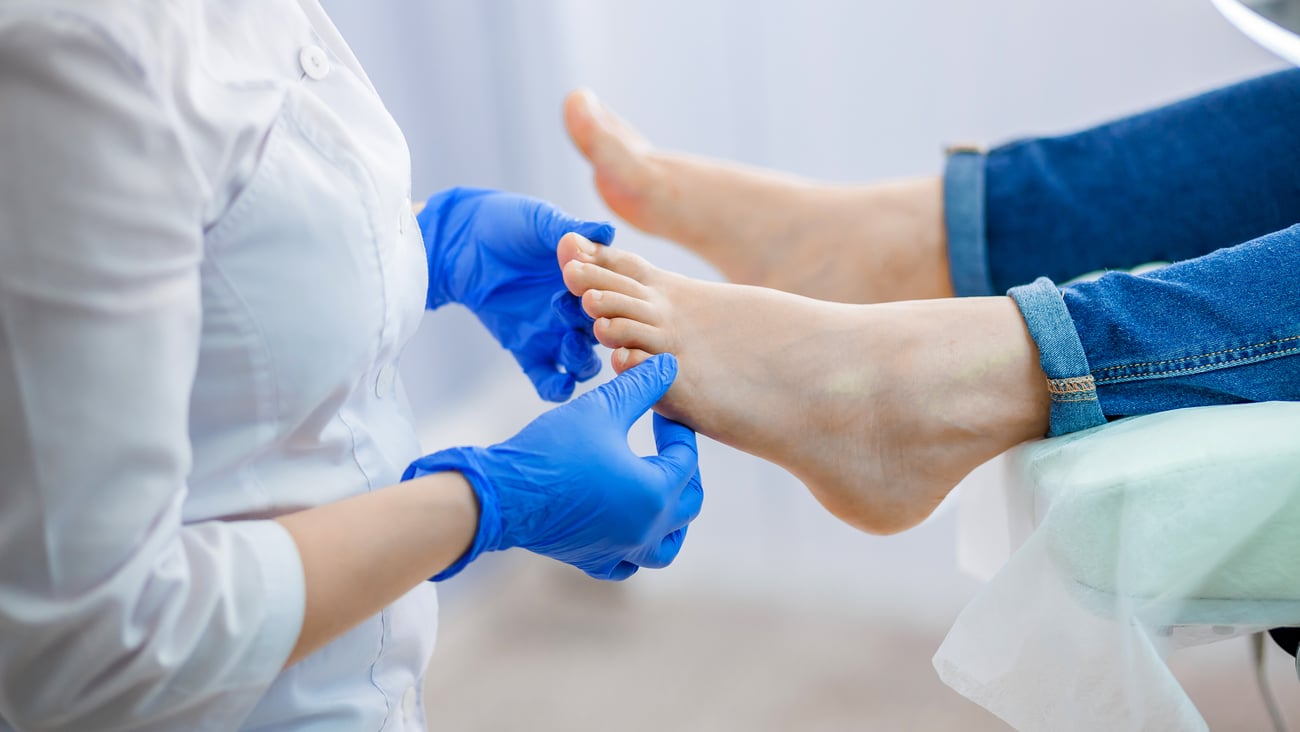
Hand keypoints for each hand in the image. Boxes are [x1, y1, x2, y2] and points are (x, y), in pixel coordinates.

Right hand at [404, 354, 702, 580]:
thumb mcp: (601, 408)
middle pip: (688, 504)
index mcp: (654, 493)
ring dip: (672, 517)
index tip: (661, 413)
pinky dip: (637, 545)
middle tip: (665, 446)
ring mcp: (620, 551)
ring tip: (659, 490)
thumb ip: (641, 386)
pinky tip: (627, 523)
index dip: (677, 431)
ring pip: (666, 544)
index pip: (686, 460)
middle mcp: (645, 530)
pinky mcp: (594, 560)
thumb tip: (669, 364)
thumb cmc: (551, 450)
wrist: (500, 494)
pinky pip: (629, 562)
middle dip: (683, 470)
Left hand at [419, 187, 614, 401]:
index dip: (612, 300)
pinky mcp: (526, 348)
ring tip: (570, 346)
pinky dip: (557, 387)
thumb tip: (607, 230)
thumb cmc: (503, 223)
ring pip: (581, 360)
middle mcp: (574, 309)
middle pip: (603, 332)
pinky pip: (547, 377)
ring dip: (583, 361)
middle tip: (588, 322)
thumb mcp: (539, 223)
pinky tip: (561, 384)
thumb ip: (571, 229)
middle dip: (602, 332)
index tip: (599, 294)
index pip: (612, 297)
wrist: (460, 241)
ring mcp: (552, 332)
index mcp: (586, 279)